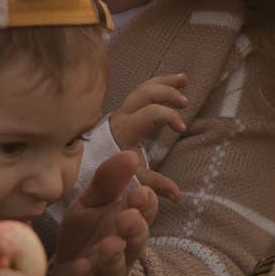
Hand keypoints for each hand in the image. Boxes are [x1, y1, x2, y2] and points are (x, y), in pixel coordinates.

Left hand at [43, 149, 155, 275]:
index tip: (141, 191)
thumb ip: (108, 181)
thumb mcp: (92, 203)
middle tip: (130, 215)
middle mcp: (124, 247)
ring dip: (114, 254)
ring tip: (111, 243)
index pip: (144, 211)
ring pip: (117, 264)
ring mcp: (107, 271)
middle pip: (137, 239)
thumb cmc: (85, 235)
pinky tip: (82, 267)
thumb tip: (131, 153)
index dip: (145, 203)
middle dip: (135, 227)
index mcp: (128, 221)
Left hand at [109, 72, 186, 203]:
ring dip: (165, 82)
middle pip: (145, 94)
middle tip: (184, 102)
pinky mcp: (127, 108)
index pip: (149, 113)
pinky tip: (176, 81)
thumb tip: (177, 196)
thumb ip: (155, 184)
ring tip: (184, 79)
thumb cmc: (115, 169)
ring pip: (144, 87)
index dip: (168, 116)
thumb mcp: (135, 177)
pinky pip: (143, 90)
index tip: (181, 129)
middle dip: (166, 94)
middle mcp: (123, 115)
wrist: (90, 164)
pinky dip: (160, 83)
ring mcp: (124, 109)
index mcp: (125, 130)